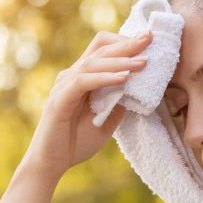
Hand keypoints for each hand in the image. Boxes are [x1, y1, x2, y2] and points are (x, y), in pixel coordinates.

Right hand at [21, 30, 150, 181]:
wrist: (52, 164)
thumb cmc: (76, 143)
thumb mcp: (107, 120)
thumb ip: (118, 103)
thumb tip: (138, 90)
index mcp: (82, 77)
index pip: (103, 49)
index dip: (124, 42)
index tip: (148, 40)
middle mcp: (71, 76)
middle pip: (100, 49)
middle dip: (127, 44)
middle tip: (149, 38)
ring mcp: (64, 86)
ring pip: (93, 62)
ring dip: (120, 61)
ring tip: (143, 62)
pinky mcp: (60, 100)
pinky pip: (84, 82)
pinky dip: (105, 78)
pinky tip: (123, 79)